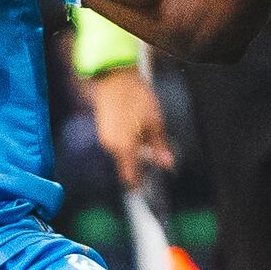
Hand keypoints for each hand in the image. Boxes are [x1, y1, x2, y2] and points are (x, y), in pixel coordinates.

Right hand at [83, 64, 175, 186]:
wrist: (115, 78)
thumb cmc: (136, 98)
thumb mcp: (155, 122)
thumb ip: (159, 146)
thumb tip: (167, 164)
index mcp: (125, 147)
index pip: (130, 176)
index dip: (139, 185)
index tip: (146, 191)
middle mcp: (111, 146)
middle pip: (127, 165)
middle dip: (140, 163)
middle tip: (155, 153)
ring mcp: (105, 138)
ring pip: (122, 154)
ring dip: (134, 151)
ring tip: (146, 134)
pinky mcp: (103, 130)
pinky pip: (117, 144)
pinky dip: (127, 142)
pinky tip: (136, 127)